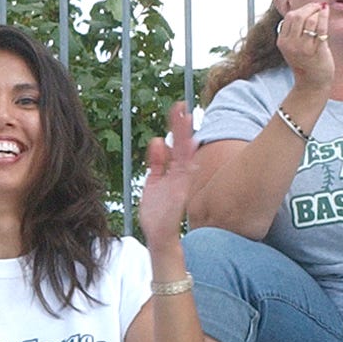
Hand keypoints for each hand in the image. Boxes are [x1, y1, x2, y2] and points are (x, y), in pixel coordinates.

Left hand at [138, 102, 196, 249]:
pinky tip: (189, 143)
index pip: (175, 145)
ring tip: (185, 117)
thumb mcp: (153, 182)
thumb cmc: (157, 212)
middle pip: (180, 145)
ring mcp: (180, 181)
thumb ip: (155, 163)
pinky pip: (185, 171)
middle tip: (181, 107)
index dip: (176, 128)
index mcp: (172, 171)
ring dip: (184, 136)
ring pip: (184, 154)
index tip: (177, 110)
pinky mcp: (180, 190)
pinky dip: (187, 157)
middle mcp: (178, 174)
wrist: (159, 234)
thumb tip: (157, 141)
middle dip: (180, 126)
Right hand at [276, 0, 333, 91]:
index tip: (311, 8)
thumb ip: (294, 30)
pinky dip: (324, 16)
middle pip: (298, 16)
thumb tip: (306, 8)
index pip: (289, 17)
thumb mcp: (292, 46)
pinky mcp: (317, 50)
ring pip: (310, 20)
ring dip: (318, 12)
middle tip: (318, 6)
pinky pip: (321, 27)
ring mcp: (304, 48)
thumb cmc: (305, 61)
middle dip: (310, 8)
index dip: (301, 9)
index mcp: (282, 42)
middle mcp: (291, 44)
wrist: (312, 82)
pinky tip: (326, 11)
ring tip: (323, 11)